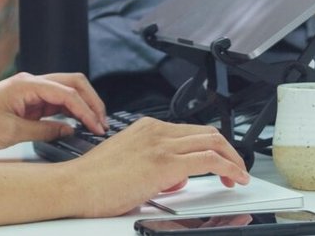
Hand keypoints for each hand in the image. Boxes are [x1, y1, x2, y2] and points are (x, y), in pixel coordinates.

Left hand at [0, 72, 107, 153]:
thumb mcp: (11, 132)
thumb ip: (44, 130)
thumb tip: (68, 129)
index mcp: (26, 84)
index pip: (66, 92)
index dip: (86, 110)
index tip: (96, 127)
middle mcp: (28, 83)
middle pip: (71, 83)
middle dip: (90, 101)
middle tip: (102, 122)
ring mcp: (27, 91)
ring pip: (64, 91)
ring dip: (81, 105)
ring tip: (94, 124)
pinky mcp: (25, 102)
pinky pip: (52, 102)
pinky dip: (67, 111)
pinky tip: (75, 123)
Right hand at [68, 118, 249, 217]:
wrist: (75, 186)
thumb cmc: (94, 181)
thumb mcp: (130, 164)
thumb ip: (154, 166)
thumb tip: (174, 178)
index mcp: (146, 128)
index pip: (191, 130)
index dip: (212, 146)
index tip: (221, 161)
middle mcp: (155, 131)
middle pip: (207, 132)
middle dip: (228, 150)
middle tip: (235, 169)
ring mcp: (160, 144)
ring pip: (213, 142)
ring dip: (233, 159)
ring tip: (239, 175)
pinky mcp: (164, 163)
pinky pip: (209, 159)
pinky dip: (229, 167)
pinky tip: (235, 178)